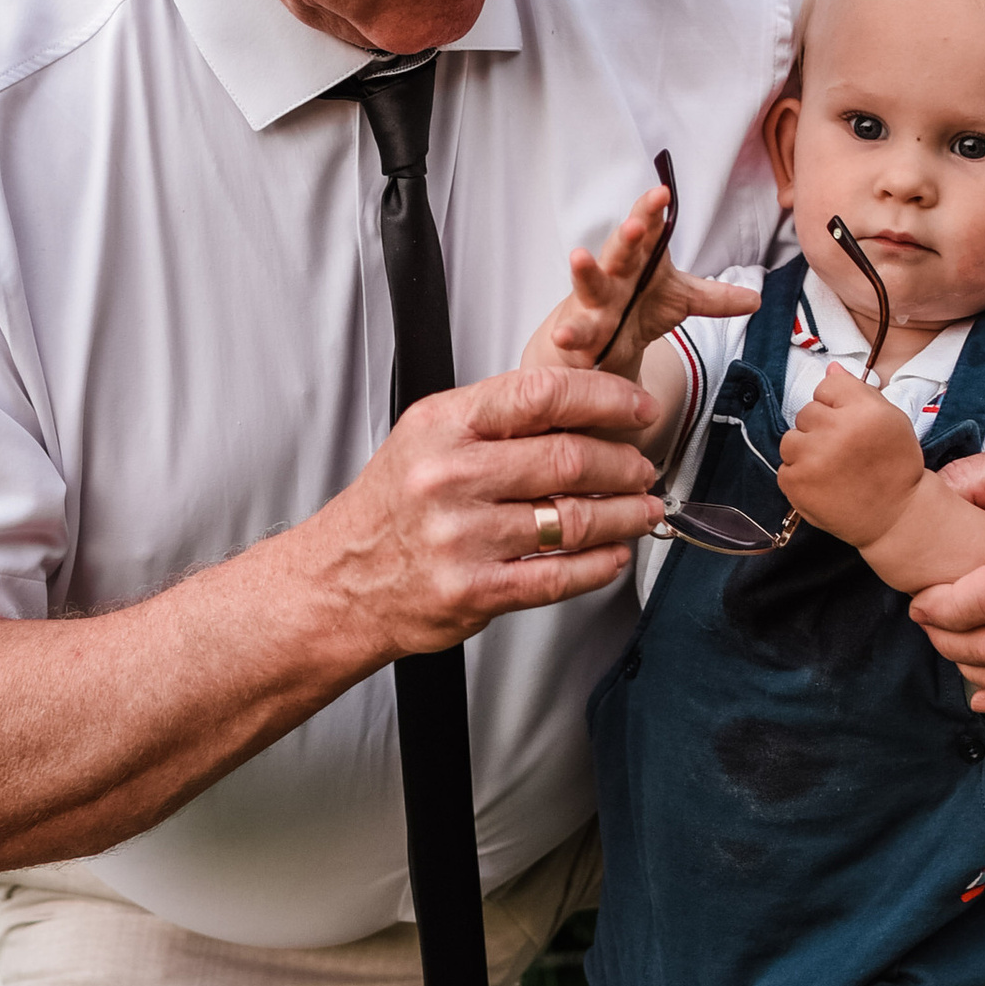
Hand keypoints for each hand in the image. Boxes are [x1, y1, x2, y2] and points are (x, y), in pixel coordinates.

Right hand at [314, 360, 666, 653]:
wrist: (341, 581)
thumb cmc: (392, 508)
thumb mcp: (429, 438)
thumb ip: (497, 420)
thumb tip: (583, 408)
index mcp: (444, 427)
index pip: (541, 395)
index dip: (605, 398)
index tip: (638, 408)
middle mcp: (450, 477)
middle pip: (568, 459)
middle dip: (623, 463)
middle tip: (642, 467)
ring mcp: (463, 537)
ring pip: (574, 520)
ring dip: (624, 514)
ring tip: (642, 508)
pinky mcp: (475, 590)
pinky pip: (559, 576)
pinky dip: (600, 564)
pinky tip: (614, 553)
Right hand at [520, 183, 755, 380]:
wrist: (603, 341)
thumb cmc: (639, 307)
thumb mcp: (681, 300)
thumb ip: (715, 299)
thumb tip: (756, 299)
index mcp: (642, 258)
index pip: (649, 229)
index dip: (653, 211)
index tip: (662, 193)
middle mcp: (616, 272)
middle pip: (621, 248)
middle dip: (627, 234)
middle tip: (636, 223)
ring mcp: (596, 300)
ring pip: (590, 281)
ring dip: (585, 270)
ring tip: (578, 256)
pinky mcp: (582, 329)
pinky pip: (577, 330)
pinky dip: (568, 334)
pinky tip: (564, 336)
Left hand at [775, 366, 923, 546]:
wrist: (896, 516)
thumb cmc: (895, 466)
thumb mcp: (891, 419)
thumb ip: (858, 391)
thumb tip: (830, 368)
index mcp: (864, 411)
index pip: (828, 386)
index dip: (838, 406)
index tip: (852, 424)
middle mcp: (837, 431)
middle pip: (807, 412)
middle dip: (821, 429)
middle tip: (844, 451)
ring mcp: (813, 458)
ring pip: (790, 439)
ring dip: (806, 451)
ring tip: (832, 468)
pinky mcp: (796, 483)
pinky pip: (784, 467)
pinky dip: (800, 476)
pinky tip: (823, 485)